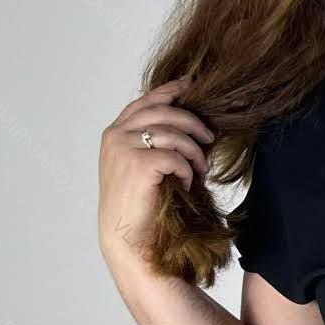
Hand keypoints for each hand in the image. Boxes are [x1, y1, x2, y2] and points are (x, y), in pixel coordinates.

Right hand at [98, 74, 214, 266]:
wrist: (129, 240)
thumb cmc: (140, 206)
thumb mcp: (144, 165)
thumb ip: (154, 140)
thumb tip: (187, 119)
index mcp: (115, 133)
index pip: (146, 101)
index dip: (170, 90)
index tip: (191, 84)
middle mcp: (116, 136)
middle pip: (163, 110)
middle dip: (192, 121)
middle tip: (210, 137)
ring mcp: (123, 148)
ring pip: (172, 133)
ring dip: (194, 151)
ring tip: (200, 170)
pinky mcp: (137, 164)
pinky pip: (175, 156)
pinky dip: (187, 170)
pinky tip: (186, 185)